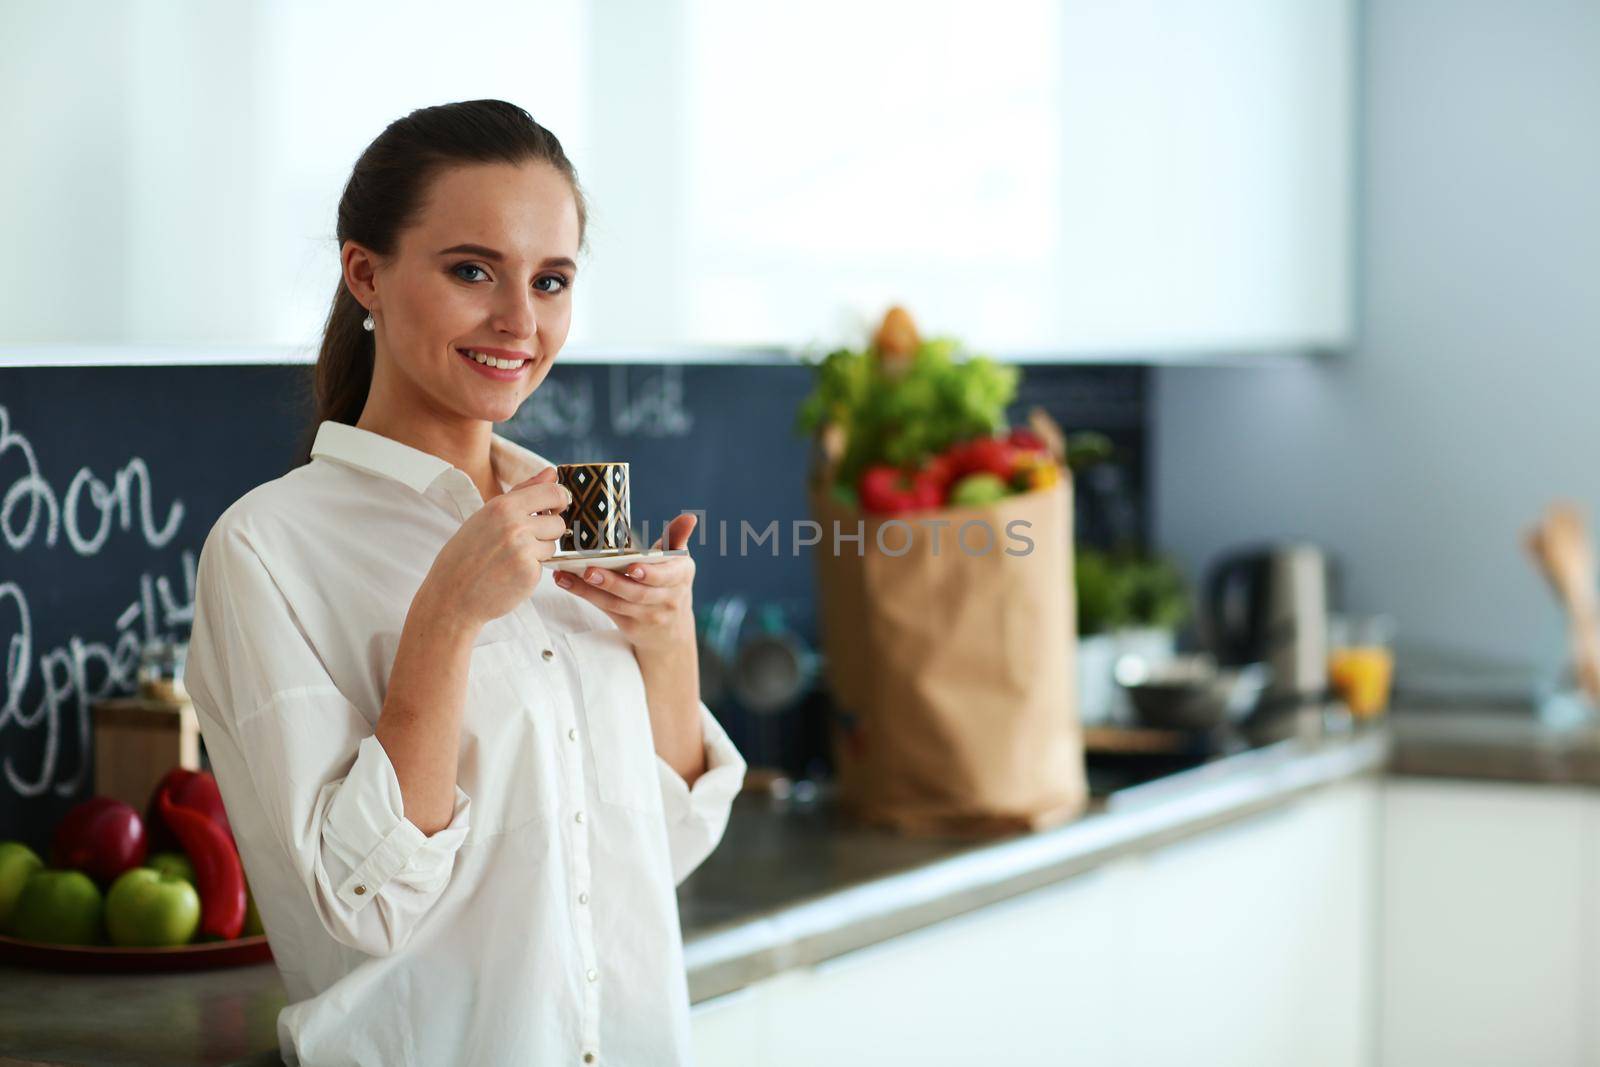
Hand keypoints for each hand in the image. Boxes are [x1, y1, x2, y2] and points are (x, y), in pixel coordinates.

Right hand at [419, 467, 570, 630]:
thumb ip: (523, 492)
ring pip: (553, 545)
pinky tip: (510, 574)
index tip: (553, 510)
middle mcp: (514, 525)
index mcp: (503, 506)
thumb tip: (552, 473)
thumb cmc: (467, 553)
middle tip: (523, 542)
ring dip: (539, 553)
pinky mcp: (529, 573)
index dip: (559, 502)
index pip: (553, 493)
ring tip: (511, 559)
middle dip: (547, 533)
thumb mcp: (487, 516)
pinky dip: (532, 570)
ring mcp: (523, 550)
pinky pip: (545, 566)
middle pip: (558, 522)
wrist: (451, 595)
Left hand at [554, 513, 697, 654]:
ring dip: (590, 589)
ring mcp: (648, 616)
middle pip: (637, 593)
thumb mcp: (678, 562)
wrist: (671, 631)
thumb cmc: (670, 584)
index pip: (666, 576)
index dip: (650, 573)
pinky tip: (566, 582)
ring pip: (617, 604)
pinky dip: (585, 595)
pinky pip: (606, 610)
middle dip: (613, 582)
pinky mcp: (630, 626)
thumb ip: (677, 538)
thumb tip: (690, 517)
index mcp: (680, 577)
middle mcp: (666, 599)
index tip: (633, 567)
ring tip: (567, 575)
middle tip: (589, 570)